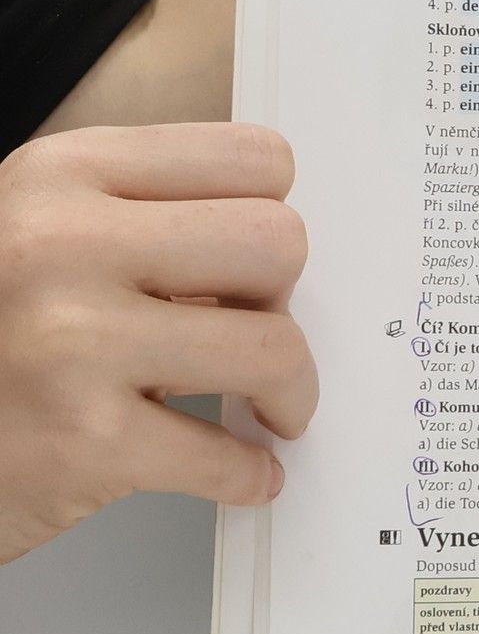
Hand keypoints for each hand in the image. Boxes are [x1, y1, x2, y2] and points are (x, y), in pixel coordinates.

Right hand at [0, 124, 316, 563]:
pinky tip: (236, 470)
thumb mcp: (35, 234)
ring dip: (289, 395)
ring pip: (276, 348)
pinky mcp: (83, 439)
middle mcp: (60, 243)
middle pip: (278, 243)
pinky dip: (248, 475)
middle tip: (254, 339)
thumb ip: (143, 223)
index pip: (254, 159)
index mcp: (61, 176)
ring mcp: (70, 341)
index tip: (255, 268)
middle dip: (283, 302)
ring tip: (263, 409)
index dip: (271, 221)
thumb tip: (273, 255)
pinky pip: (229, 458)